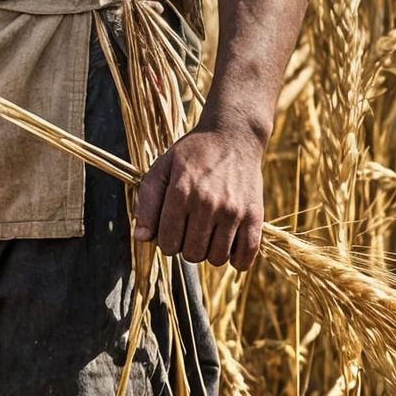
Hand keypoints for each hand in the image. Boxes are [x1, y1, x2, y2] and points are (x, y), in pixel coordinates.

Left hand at [131, 127, 264, 272]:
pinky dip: (237, 260)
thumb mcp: (162, 167)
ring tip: (209, 234)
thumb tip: (141, 238)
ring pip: (216, 259)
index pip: (167, 242)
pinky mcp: (255, 215)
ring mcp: (233, 211)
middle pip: (191, 254)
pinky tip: (229, 245)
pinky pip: (245, 256)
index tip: (171, 229)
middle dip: (186, 246)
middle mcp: (208, 203)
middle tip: (190, 229)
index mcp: (181, 192)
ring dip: (209, 252)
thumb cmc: (193, 153)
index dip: (166, 241)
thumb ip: (147, 202)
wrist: (234, 136)